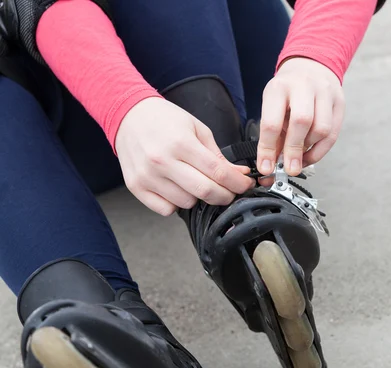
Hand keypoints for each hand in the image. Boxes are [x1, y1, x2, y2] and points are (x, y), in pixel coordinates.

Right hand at [115, 97, 253, 215]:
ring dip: (198, 198)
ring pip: (186, 203)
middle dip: (224, 196)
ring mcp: (147, 176)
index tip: (244, 185)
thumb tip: (239, 174)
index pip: (217, 172)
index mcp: (180, 143)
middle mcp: (162, 161)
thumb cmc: (164, 120)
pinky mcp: (137, 187)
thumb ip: (217, 155)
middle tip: (229, 192)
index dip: (236, 183)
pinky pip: (166, 209)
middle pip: (204, 192)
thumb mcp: (196, 129)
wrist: (128, 116)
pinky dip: (176, 204)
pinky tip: (176, 190)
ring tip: (195, 183)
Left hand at [257, 58, 344, 176]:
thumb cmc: (287, 93)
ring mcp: (325, 93)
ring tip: (299, 156)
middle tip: (289, 168)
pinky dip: (320, 150)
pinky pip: (333, 134)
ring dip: (309, 149)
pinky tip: (310, 155)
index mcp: (279, 88)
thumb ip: (271, 137)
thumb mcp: (272, 108)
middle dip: (293, 150)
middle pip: (301, 122)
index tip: (266, 168)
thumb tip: (269, 167)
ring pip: (321, 129)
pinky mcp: (339, 102)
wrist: (310, 67)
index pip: (271, 123)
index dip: (268, 150)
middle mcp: (303, 87)